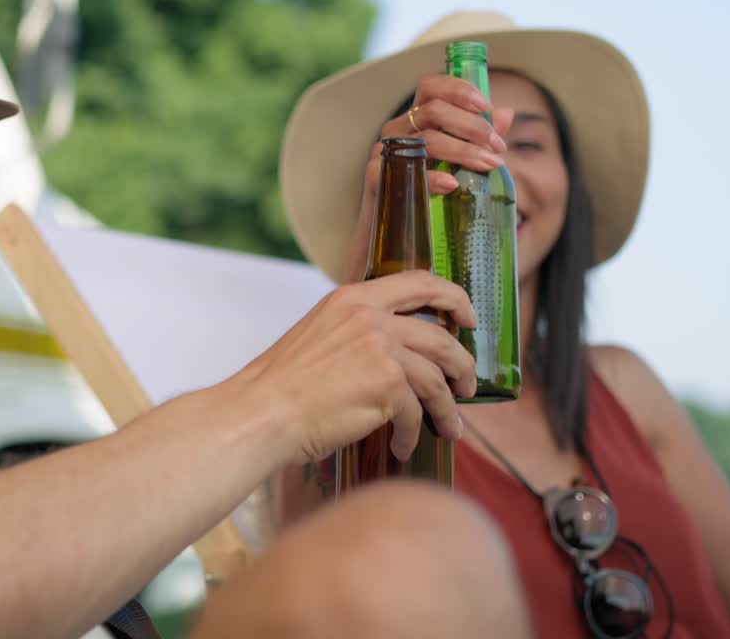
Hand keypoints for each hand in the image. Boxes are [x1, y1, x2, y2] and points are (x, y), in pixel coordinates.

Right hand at [234, 270, 475, 465]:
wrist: (262, 413)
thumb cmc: (283, 385)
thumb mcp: (320, 333)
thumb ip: (358, 331)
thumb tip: (398, 353)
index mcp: (353, 298)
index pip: (419, 281)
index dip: (453, 297)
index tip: (467, 318)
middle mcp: (371, 317)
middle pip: (440, 336)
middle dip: (462, 365)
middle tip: (467, 385)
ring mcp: (382, 350)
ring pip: (437, 379)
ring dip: (448, 408)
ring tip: (451, 428)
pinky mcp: (387, 386)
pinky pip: (415, 413)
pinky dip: (413, 435)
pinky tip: (403, 447)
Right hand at [340, 75, 516, 282]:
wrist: (392, 234)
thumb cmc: (426, 192)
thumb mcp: (456, 163)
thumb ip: (478, 137)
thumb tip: (506, 114)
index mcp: (415, 119)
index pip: (431, 87)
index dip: (459, 90)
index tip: (487, 106)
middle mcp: (397, 129)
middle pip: (434, 110)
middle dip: (472, 126)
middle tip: (498, 147)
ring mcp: (386, 152)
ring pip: (426, 138)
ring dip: (463, 150)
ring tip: (488, 165)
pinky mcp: (377, 178)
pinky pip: (406, 171)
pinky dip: (433, 177)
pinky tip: (453, 185)